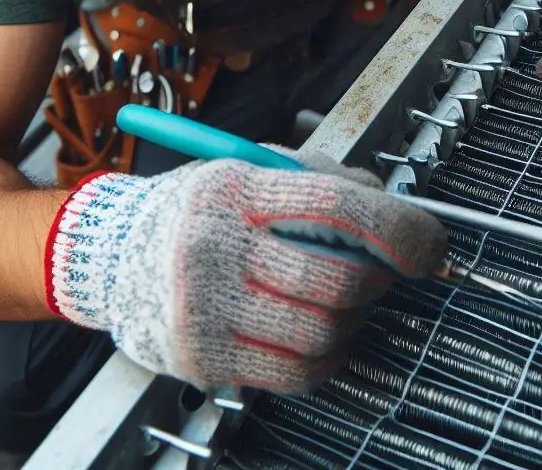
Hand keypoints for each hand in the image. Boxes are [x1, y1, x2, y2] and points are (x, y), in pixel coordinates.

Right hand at [45, 151, 445, 392]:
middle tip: (381, 272)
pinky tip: (321, 336)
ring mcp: (207, 309)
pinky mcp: (205, 359)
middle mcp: (218, 248)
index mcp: (237, 190)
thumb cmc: (196, 207)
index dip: (398, 229)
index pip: (335, 207)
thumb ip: (322, 178)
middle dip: (379, 279)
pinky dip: (328, 358)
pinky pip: (297, 373)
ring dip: (355, 319)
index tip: (430, 245)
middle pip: (337, 278)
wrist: (111, 255)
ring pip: (323, 331)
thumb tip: (392, 203)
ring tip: (346, 301)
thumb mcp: (252, 168)